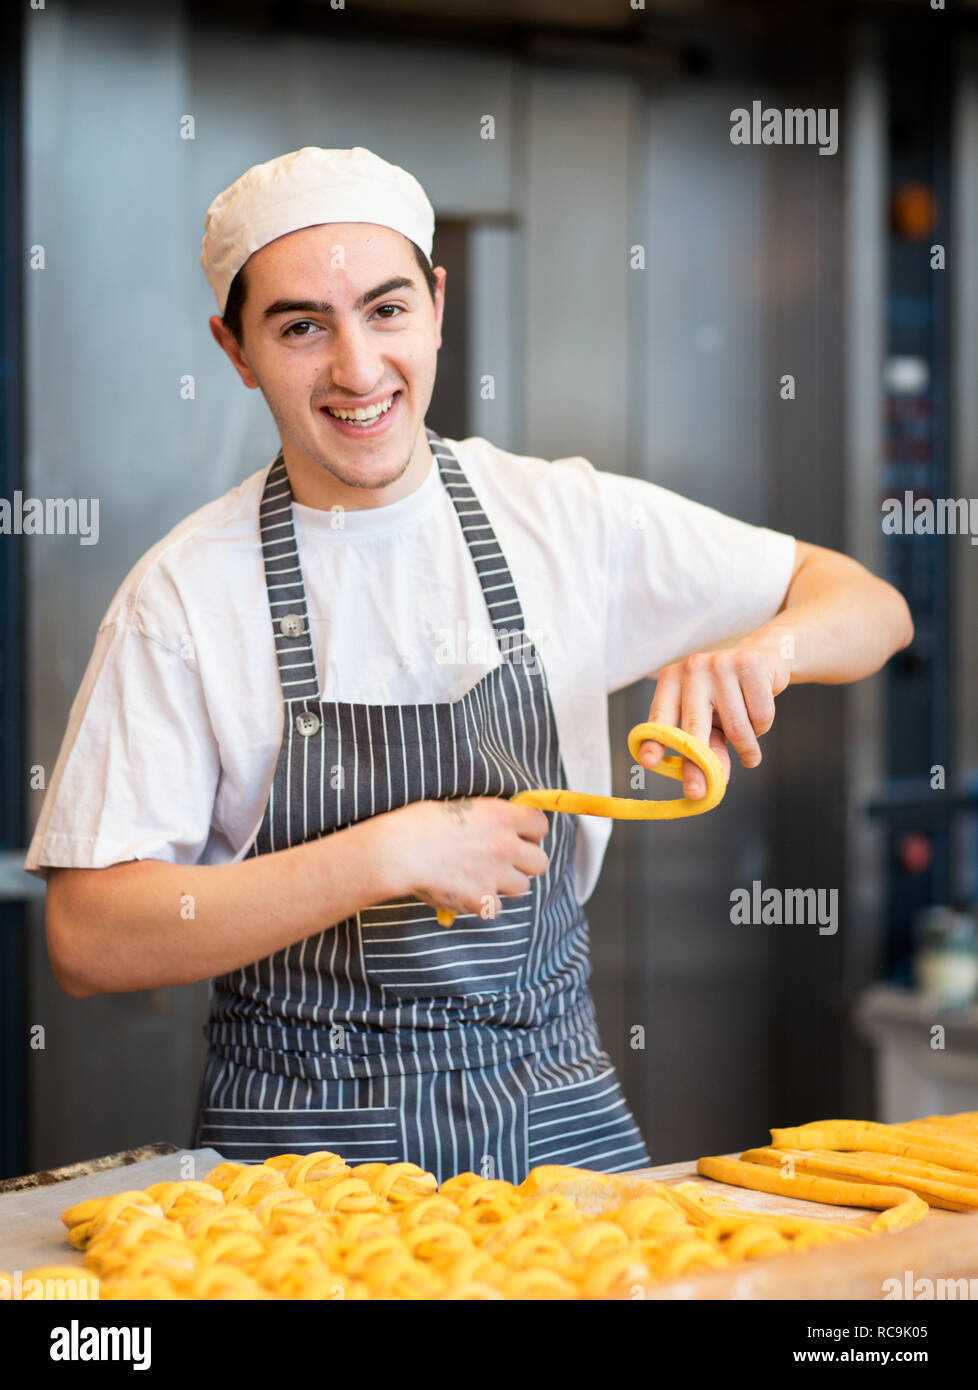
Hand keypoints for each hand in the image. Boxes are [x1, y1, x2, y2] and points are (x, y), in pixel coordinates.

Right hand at [383, 797, 550, 920]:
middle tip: (505, 863)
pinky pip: (497, 908)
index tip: (519, 837)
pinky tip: (465, 893)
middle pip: (540, 862)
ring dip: (506, 885)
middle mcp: (505, 845)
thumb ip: (489, 818)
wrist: (400, 852)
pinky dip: (484, 904)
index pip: (541, 826)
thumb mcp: (462, 807)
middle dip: (526, 863)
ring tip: (481, 878)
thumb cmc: (420, 824)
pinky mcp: (483, 899)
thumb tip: (503, 827)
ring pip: (522, 887)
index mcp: (502, 815)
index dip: (531, 833)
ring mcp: (496, 874)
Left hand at [638, 642, 790, 796]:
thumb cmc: (727, 698)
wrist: (763, 659)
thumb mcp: (710, 723)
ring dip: (747, 749)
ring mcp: (720, 663)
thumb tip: (704, 786)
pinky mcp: (750, 664)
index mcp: (671, 680)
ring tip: (750, 754)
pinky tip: (759, 720)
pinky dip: (762, 728)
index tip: (649, 762)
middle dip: (698, 764)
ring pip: (736, 726)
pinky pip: (760, 716)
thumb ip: (704, 751)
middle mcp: (692, 668)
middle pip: (695, 726)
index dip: (655, 742)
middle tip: (699, 791)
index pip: (660, 717)